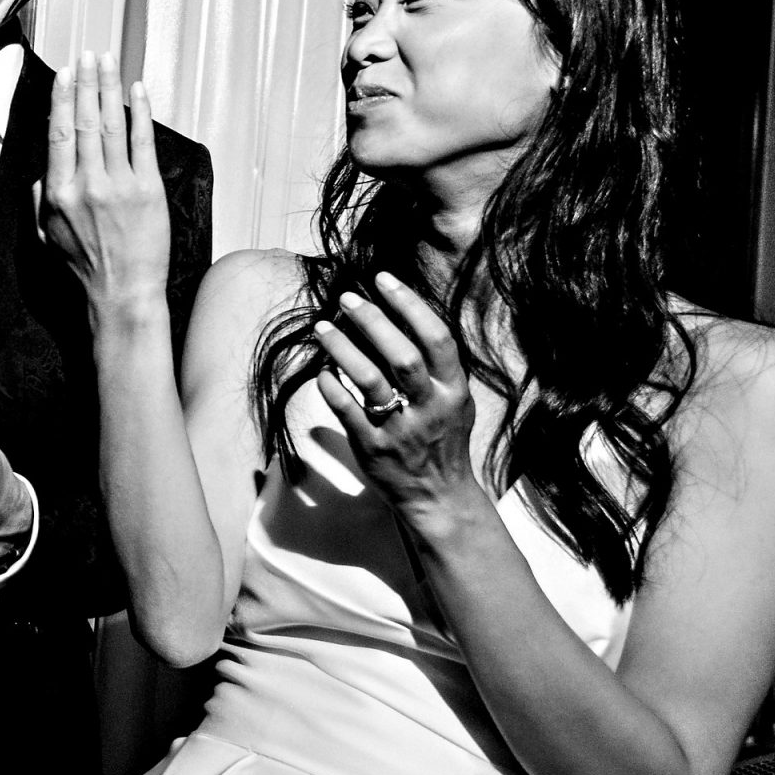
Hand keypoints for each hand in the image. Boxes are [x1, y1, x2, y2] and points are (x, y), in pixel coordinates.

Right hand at [37, 52, 170, 316]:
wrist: (122, 293)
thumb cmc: (84, 266)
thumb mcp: (46, 234)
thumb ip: (41, 197)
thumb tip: (42, 168)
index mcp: (59, 193)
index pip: (59, 134)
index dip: (62, 99)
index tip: (65, 73)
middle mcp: (87, 184)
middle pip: (84, 121)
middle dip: (86, 82)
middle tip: (89, 55)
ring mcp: (119, 185)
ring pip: (111, 124)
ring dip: (109, 88)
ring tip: (108, 61)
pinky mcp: (148, 190)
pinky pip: (143, 142)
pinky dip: (140, 113)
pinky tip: (137, 90)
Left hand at [312, 274, 487, 534]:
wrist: (438, 496)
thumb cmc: (441, 438)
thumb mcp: (454, 400)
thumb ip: (435, 364)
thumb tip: (403, 312)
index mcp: (453, 390)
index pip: (436, 338)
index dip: (409, 305)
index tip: (383, 279)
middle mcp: (431, 407)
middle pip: (402, 356)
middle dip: (373, 322)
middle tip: (346, 298)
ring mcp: (401, 429)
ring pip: (370, 381)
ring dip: (343, 350)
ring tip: (322, 327)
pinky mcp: (374, 449)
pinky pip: (348, 412)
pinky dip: (331, 388)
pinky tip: (321, 371)